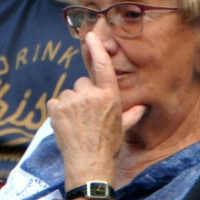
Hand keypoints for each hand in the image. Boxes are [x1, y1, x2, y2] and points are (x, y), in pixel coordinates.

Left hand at [47, 31, 146, 181]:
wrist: (89, 163)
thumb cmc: (109, 146)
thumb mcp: (123, 128)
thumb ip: (133, 113)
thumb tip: (143, 106)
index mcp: (109, 96)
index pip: (103, 67)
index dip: (97, 49)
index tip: (91, 36)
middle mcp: (91, 95)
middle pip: (82, 83)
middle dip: (83, 95)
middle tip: (87, 115)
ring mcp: (73, 101)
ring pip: (68, 94)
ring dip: (70, 104)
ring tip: (77, 123)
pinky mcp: (57, 108)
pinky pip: (55, 102)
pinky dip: (58, 111)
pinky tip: (65, 124)